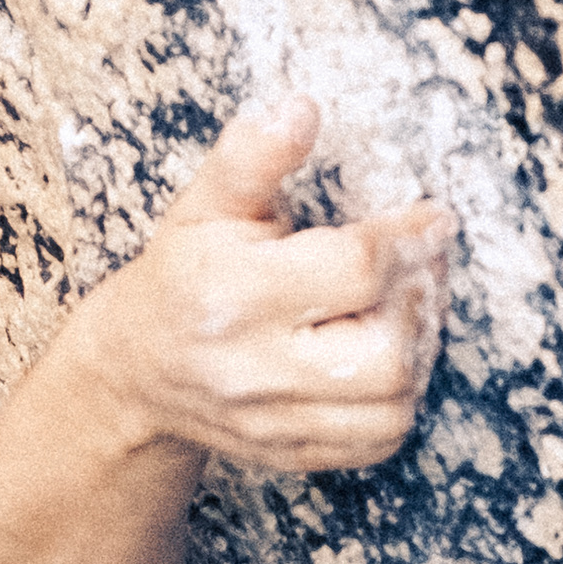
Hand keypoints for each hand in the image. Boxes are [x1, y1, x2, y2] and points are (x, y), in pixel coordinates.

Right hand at [89, 96, 450, 473]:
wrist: (133, 371)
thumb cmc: (181, 275)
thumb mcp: (204, 205)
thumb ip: (252, 156)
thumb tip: (300, 108)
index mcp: (232, 292)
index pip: (355, 268)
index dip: (408, 238)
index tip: (429, 219)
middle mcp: (252, 366)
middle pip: (385, 351)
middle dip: (418, 303)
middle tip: (420, 270)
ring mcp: (273, 420)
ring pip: (393, 405)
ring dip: (418, 352)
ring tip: (404, 311)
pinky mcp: (290, 455)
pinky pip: (378, 441)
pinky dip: (399, 400)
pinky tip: (383, 357)